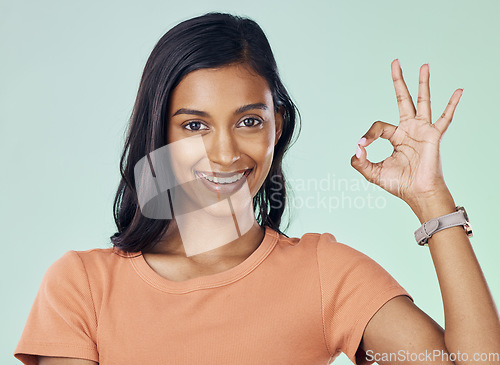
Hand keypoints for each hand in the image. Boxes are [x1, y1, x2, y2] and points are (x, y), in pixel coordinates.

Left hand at [350, 59, 462, 208]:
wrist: (418, 193)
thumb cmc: (399, 184)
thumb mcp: (373, 172)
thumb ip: (360, 161)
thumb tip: (356, 147)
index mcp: (395, 137)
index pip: (379, 126)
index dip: (369, 134)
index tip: (363, 144)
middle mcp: (409, 129)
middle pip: (403, 99)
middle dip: (398, 81)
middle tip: (395, 62)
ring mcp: (423, 130)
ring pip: (423, 101)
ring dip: (423, 83)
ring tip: (423, 65)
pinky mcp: (434, 135)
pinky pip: (445, 118)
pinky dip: (452, 105)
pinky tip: (459, 91)